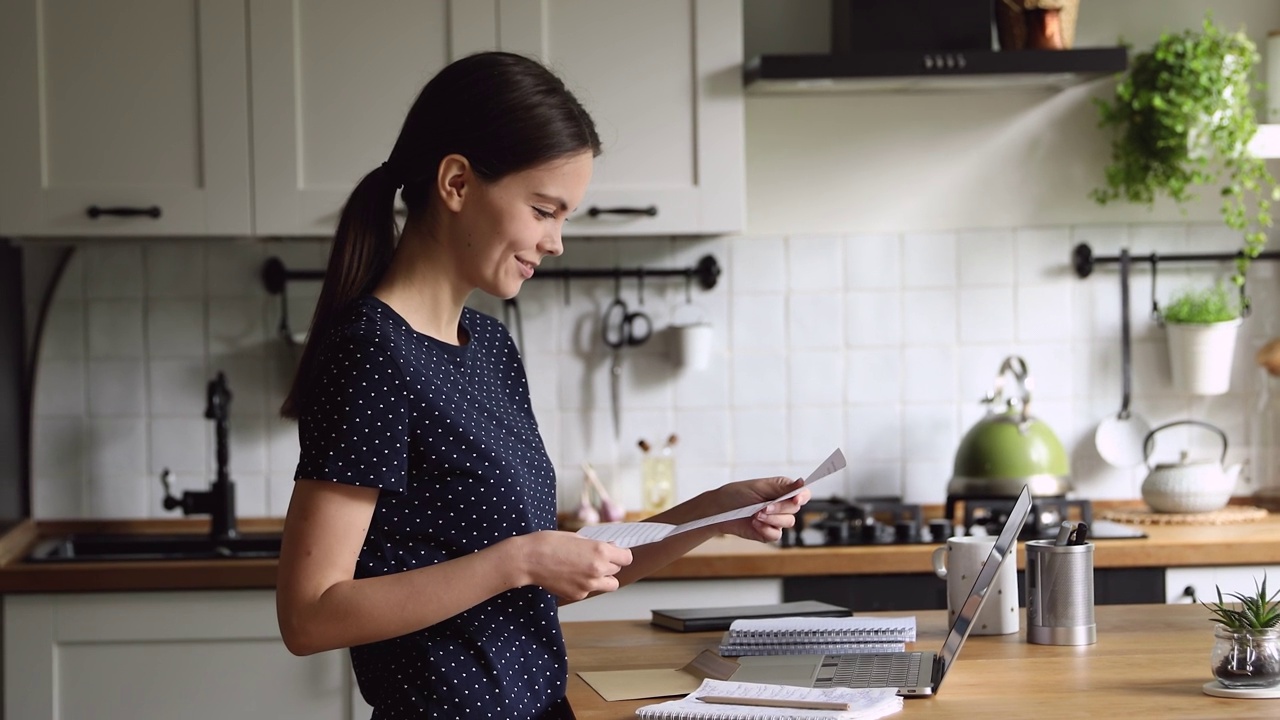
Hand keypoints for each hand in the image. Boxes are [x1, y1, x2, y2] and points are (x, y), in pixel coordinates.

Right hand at [509, 531, 632, 601]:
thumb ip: (596, 545)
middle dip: (610, 564)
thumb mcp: (577, 537)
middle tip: (596, 558)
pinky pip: (590, 590)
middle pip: (617, 570)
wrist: (528, 559)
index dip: (622, 554)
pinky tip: (571, 575)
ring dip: (603, 578)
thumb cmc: (549, 543)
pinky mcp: (578, 595)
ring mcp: (588, 585)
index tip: (617, 552)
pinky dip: (585, 584)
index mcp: (600, 552)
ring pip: (609, 584)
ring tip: (587, 569)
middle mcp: (597, 570)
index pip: (626, 558)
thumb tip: (611, 549)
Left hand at [712, 476, 809, 542]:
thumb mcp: (760, 486)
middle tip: (763, 507)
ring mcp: (776, 520)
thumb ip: (782, 487)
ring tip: (755, 515)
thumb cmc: (737, 494)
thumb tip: (801, 482)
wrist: (720, 510)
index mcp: (782, 490)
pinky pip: (776, 535)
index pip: (802, 493)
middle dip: (779, 508)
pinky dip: (765, 529)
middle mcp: (781, 505)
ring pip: (788, 522)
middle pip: (795, 509)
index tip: (796, 499)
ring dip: (772, 519)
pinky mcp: (768, 533)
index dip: (802, 496)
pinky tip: (754, 523)